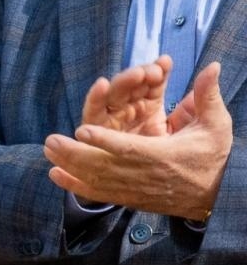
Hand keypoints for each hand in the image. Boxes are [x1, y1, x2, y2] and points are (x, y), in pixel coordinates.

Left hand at [45, 61, 232, 221]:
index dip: (104, 140)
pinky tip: (55, 175)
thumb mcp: (216, 126)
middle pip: (103, 166)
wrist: (214, 196)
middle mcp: (144, 175)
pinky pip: (98, 193)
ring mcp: (134, 189)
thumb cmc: (212, 156)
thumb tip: (213, 66)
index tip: (82, 129)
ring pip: (96, 179)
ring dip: (69, 166)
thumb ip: (208, 97)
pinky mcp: (129, 198)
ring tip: (48, 152)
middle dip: (75, 153)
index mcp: (163, 156)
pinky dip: (75, 186)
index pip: (129, 148)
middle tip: (51, 140)